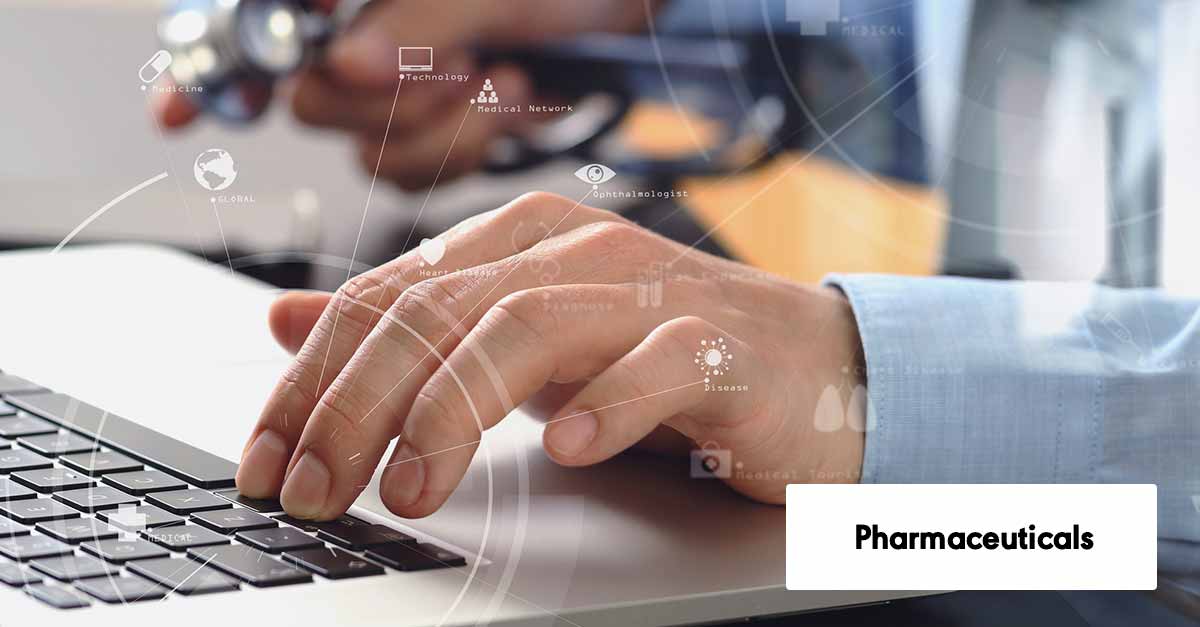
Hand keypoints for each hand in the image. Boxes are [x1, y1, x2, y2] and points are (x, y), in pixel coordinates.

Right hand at [155, 0, 649, 188]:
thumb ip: (413, 21)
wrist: (637, 6)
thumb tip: (347, 65)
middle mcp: (363, 38)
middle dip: (391, 99)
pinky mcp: (438, 130)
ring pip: (372, 151)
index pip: (253, 25)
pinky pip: (421, 174)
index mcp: (356, 1)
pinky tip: (508, 101)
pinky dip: (470, 149)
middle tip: (458, 63)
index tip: (177, 113)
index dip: (213, 66)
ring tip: (502, 76)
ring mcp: (398, 89)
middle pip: (312, 104)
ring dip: (447, 127)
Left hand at [237, 192, 865, 519]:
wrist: (807, 366)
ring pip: (529, 326)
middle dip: (359, 404)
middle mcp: (576, 252)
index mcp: (520, 241)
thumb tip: (290, 322)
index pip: (388, 295)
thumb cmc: (659, 356)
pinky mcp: (719, 345)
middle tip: (316, 487)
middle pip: (441, 310)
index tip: (272, 457)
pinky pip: (656, 364)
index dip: (316, 377)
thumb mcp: (517, 338)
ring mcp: (651, 293)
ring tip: (412, 488)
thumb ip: (414, 327)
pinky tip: (566, 448)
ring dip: (455, 410)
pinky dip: (607, 406)